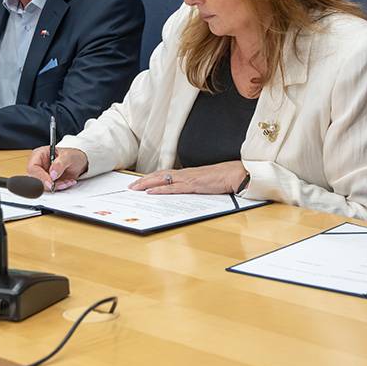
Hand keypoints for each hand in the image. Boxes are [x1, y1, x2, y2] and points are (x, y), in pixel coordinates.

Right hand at [27, 146, 87, 190]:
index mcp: (39, 154)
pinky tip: (67, 182)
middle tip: (61, 183)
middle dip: (49, 184)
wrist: (78, 163)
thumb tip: (52, 174)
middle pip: (35, 179)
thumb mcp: (68, 156)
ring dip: (56, 186)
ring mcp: (42, 175)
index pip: (33, 167)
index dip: (40, 177)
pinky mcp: (47, 182)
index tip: (50, 183)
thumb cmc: (71, 156)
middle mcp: (38, 165)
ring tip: (67, 181)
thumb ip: (60, 164)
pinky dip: (60, 187)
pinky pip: (50, 189)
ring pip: (43, 186)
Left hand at [127, 161, 247, 194]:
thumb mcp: (206, 183)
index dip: (152, 178)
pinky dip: (160, 189)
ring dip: (147, 184)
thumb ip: (195, 186)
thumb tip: (188, 191)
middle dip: (144, 181)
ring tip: (135, 189)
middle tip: (131, 187)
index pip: (165, 174)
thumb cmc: (224, 178)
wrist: (235, 174)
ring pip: (162, 180)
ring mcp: (188, 179)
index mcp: (188, 173)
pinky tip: (151, 192)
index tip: (140, 182)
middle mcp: (185, 174)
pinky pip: (172, 188)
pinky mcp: (192, 185)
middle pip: (159, 175)